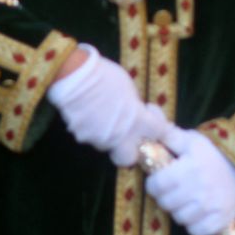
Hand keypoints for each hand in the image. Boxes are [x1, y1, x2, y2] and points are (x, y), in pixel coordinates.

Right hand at [47, 45, 171, 166]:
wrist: (75, 77)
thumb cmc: (106, 77)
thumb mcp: (129, 89)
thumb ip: (135, 107)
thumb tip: (137, 114)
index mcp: (137, 120)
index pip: (158, 134)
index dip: (159, 129)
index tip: (155, 122)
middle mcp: (119, 136)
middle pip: (129, 158)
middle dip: (131, 151)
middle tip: (129, 136)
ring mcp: (98, 139)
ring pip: (107, 145)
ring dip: (109, 136)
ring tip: (103, 116)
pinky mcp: (81, 137)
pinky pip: (90, 137)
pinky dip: (92, 129)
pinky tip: (89, 113)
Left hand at [144, 127, 234, 234]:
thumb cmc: (216, 152)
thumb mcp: (192, 140)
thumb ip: (167, 133)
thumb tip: (148, 112)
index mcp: (188, 169)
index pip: (155, 186)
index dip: (155, 183)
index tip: (162, 178)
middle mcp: (199, 191)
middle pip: (166, 204)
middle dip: (167, 196)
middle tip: (176, 188)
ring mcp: (211, 208)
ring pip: (179, 218)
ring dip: (180, 210)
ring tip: (188, 198)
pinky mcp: (221, 221)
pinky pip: (196, 231)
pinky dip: (195, 224)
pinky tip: (199, 211)